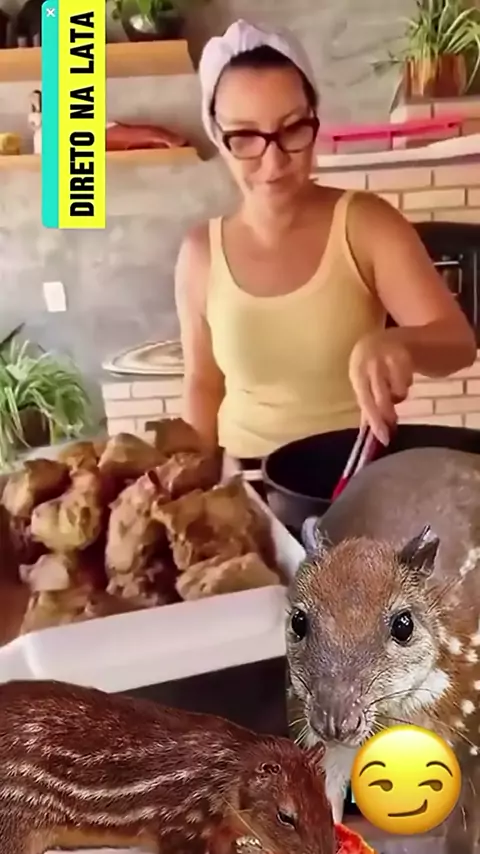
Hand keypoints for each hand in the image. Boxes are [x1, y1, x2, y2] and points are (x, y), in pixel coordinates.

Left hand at [349, 330, 413, 444]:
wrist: (406, 335)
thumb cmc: (383, 362)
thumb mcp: (370, 378)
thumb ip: (369, 400)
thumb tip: (366, 431)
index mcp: (356, 368)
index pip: (363, 398)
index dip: (373, 420)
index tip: (383, 439)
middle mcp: (367, 360)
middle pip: (377, 396)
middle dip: (386, 414)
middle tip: (394, 426)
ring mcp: (385, 354)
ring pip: (396, 389)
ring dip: (399, 395)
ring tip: (398, 389)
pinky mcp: (403, 351)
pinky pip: (408, 379)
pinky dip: (408, 383)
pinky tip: (406, 377)